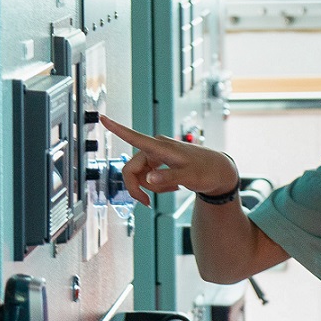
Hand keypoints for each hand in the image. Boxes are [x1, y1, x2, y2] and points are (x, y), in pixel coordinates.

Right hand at [98, 114, 237, 205]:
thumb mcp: (188, 177)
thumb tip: (149, 178)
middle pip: (131, 168)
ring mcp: (157, 154)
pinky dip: (157, 185)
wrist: (218, 171)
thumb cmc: (206, 171)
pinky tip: (172, 186)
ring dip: (151, 187)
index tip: (102, 117)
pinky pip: (149, 176)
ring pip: (140, 175)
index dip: (116, 128)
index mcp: (160, 147)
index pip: (134, 137)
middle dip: (137, 187)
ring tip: (172, 189)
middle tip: (146, 203)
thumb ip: (168, 178)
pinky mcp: (160, 161)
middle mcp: (155, 148)